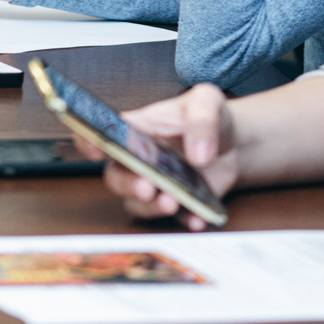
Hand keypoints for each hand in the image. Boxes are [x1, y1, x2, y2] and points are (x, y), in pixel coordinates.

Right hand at [91, 84, 238, 230]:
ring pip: (139, 203)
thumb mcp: (207, 102)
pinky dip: (185, 220)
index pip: (103, 133)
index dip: (89, 141)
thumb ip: (202, 121)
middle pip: (116, 176)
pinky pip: (176, 219)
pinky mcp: (180, 204)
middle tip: (145, 185)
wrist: (235, 143)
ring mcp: (158, 185)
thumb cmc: (211, 117)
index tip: (95, 149)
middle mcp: (140, 160)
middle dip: (126, 184)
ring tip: (171, 202)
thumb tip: (198, 153)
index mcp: (138, 130)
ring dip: (151, 207)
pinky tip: (197, 218)